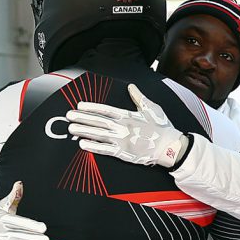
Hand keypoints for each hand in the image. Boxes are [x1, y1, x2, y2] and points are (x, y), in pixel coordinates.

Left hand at [64, 83, 187, 167]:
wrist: (170, 147)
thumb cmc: (162, 127)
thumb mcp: (152, 108)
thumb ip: (139, 97)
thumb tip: (131, 87)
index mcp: (128, 115)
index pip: (105, 110)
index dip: (91, 107)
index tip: (80, 105)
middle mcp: (123, 127)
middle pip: (98, 121)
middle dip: (82, 118)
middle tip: (69, 116)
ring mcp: (122, 140)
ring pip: (98, 134)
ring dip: (84, 131)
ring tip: (71, 128)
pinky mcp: (123, 153)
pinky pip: (105, 149)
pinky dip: (93, 147)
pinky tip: (82, 144)